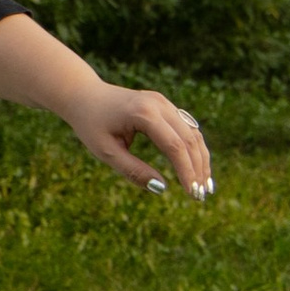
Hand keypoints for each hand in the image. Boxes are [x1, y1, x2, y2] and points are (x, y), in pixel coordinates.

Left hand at [66, 80, 213, 199]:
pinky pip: (187, 128)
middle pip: (189, 139)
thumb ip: (132, 169)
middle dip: (198, 168)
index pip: (174, 145)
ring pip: (193, 133)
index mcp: (143, 113)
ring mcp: (164, 102)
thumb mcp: (105, 151)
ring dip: (201, 159)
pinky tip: (198, 168)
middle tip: (202, 195)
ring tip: (205, 186)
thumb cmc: (91, 124)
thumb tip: (161, 188)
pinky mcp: (165, 105)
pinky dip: (194, 148)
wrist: (84, 95)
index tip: (192, 194)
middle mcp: (159, 104)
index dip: (186, 171)